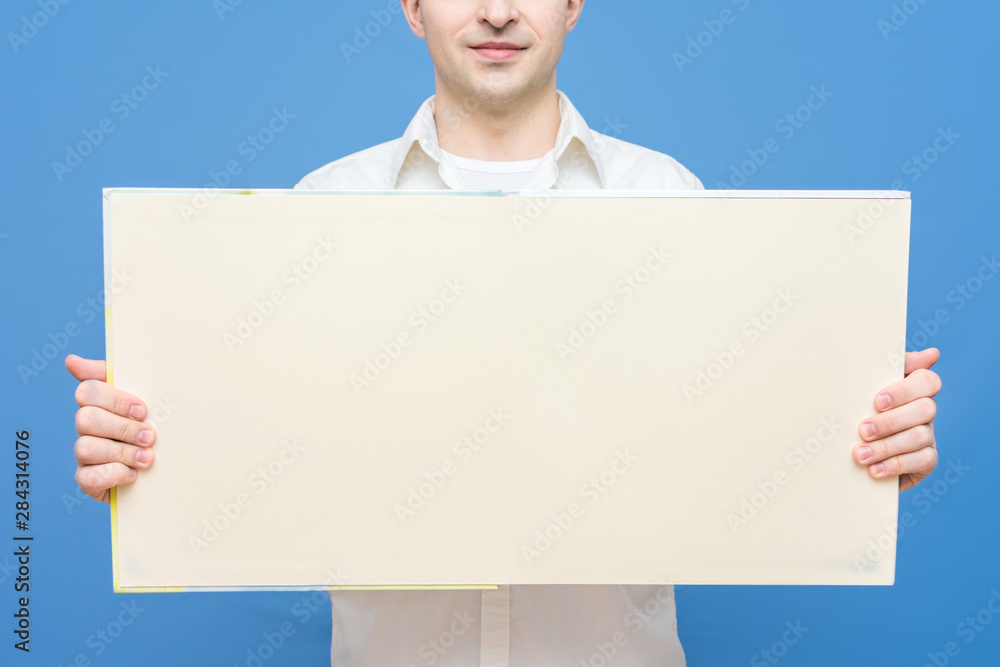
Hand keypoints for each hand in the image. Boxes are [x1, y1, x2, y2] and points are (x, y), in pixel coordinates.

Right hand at [65, 354, 155, 502]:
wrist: (164, 467)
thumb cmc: (150, 425)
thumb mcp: (142, 396)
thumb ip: (112, 376)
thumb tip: (71, 360)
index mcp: (99, 403)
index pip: (88, 391)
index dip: (115, 400)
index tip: (143, 411)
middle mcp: (86, 427)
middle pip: (86, 418)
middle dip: (122, 428)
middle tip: (149, 437)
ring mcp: (84, 454)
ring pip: (86, 448)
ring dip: (122, 453)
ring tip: (146, 458)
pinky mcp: (87, 480)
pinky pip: (87, 478)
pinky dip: (113, 475)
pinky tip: (132, 474)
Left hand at [852, 348, 940, 491]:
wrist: (848, 453)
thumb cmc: (858, 410)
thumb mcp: (865, 387)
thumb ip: (889, 367)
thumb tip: (932, 353)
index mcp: (913, 390)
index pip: (927, 381)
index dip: (904, 391)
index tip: (877, 401)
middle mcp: (925, 412)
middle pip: (925, 409)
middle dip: (890, 422)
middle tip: (862, 430)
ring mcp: (929, 436)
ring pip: (920, 436)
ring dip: (886, 447)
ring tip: (859, 455)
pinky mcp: (927, 461)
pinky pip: (922, 461)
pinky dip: (895, 465)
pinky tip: (874, 470)